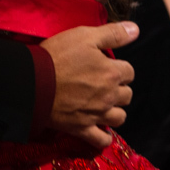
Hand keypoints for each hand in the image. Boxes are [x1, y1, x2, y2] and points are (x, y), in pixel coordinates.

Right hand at [41, 22, 138, 148]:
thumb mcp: (85, 35)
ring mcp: (97, 114)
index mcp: (111, 73)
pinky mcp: (82, 128)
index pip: (129, 71)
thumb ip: (113, 33)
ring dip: (115, 110)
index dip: (119, 67)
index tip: (107, 65)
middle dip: (119, 88)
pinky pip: (102, 139)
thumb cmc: (58, 55)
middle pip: (127, 95)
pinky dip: (105, 136)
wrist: (33, 81)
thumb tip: (136, 29)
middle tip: (103, 82)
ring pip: (119, 117)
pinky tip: (102, 130)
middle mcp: (109, 96)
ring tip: (104, 103)